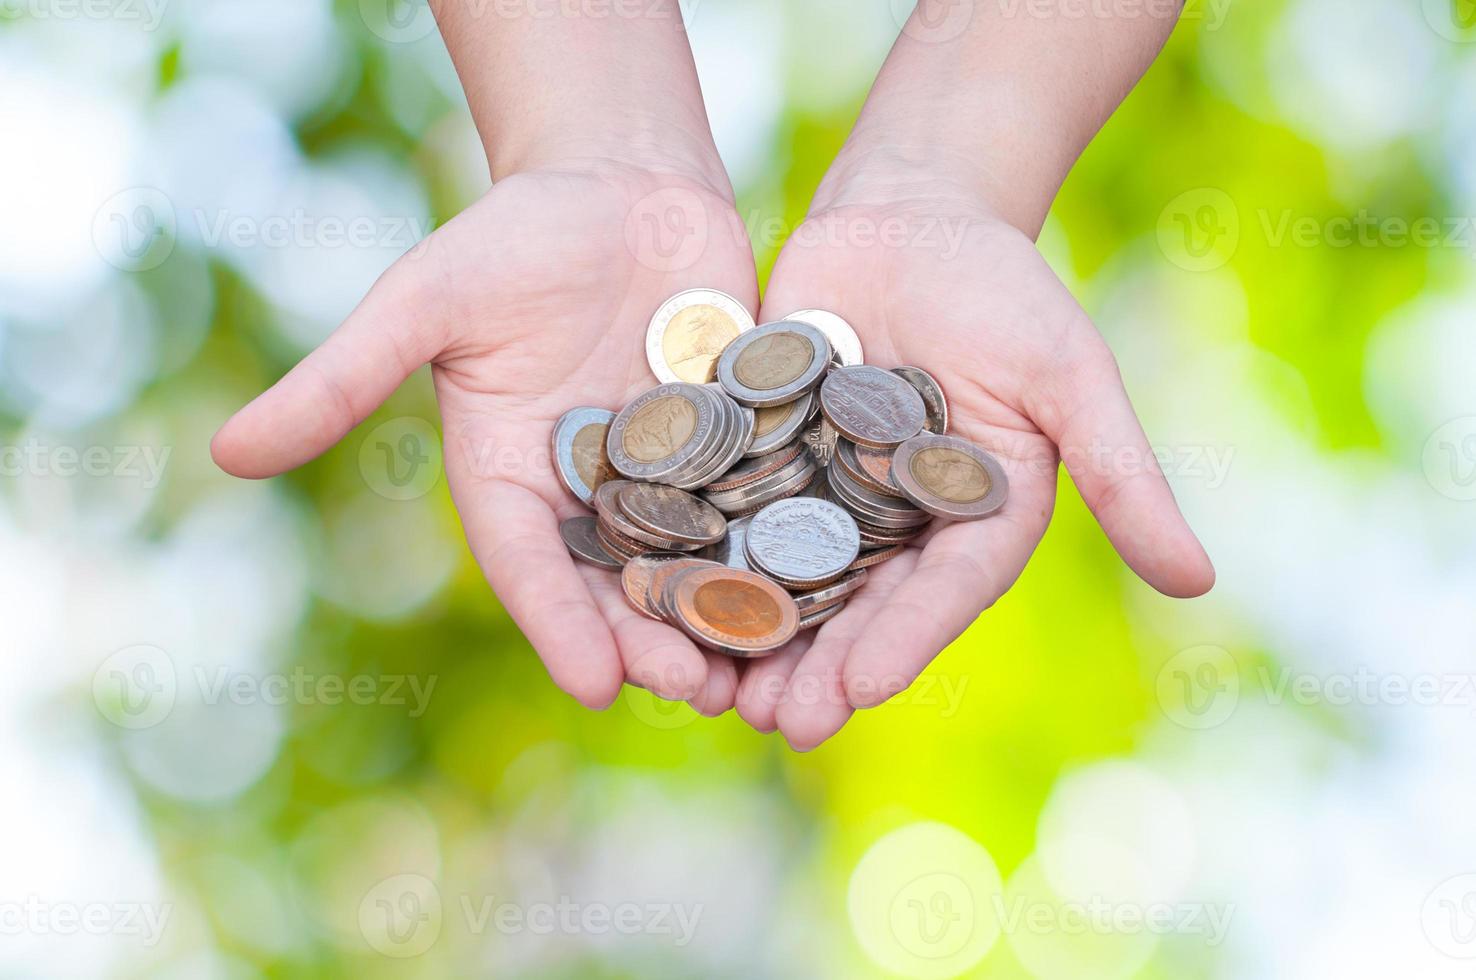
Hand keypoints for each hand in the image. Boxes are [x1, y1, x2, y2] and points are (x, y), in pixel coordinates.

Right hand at [211, 161, 758, 712]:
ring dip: (728, 615)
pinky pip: (762, 502)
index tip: (596, 684)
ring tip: (765, 666)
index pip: (532, 566)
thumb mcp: (422, 304)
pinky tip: (823, 588)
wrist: (621, 186)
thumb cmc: (510, 238)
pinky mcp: (737, 442)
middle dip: (656, 638)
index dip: (561, 626)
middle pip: (621, 583)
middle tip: (697, 688)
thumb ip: (342, 381)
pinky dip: (786, 547)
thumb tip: (223, 454)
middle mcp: (590, 492)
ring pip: (698, 560)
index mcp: (510, 478)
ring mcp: (669, 473)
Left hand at [734, 163, 1214, 749]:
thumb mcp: (1069, 374)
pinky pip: (726, 513)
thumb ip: (1122, 475)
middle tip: (779, 722)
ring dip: (751, 637)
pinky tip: (657, 599)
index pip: (941, 593)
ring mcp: (824, 493)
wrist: (907, 210)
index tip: (860, 689)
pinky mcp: (760, 456)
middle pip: (857, 606)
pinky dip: (697, 558)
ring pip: (785, 578)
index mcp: (976, 517)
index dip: (903, 641)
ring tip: (711, 690)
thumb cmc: (1002, 285)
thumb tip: (1202, 584)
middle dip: (819, 665)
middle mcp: (898, 522)